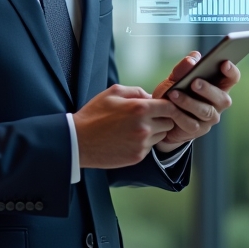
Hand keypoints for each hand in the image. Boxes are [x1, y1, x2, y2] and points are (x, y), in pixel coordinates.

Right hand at [73, 84, 197, 168]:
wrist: (79, 141)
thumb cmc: (94, 114)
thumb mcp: (113, 93)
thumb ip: (136, 91)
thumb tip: (151, 96)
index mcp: (140, 108)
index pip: (170, 107)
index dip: (168, 105)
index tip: (161, 105)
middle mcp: (145, 127)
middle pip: (169, 123)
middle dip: (161, 118)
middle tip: (148, 117)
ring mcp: (142, 144)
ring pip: (161, 136)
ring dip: (154, 131)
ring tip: (135, 128)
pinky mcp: (137, 156)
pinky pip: (150, 147)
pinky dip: (144, 142)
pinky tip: (128, 138)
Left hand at [151, 52, 240, 152]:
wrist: (162, 117)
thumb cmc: (173, 93)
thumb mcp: (175, 79)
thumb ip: (182, 69)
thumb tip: (192, 59)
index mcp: (217, 86)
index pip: (232, 78)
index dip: (231, 71)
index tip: (224, 63)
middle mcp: (218, 103)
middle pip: (222, 98)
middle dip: (208, 89)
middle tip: (194, 82)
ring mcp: (210, 118)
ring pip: (206, 111)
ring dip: (189, 102)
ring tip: (174, 94)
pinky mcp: (198, 130)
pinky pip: (191, 124)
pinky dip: (179, 115)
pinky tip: (170, 109)